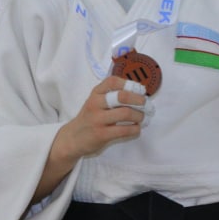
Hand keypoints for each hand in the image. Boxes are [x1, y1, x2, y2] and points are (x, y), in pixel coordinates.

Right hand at [33, 76, 145, 201]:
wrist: (72, 138)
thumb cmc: (89, 118)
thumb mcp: (95, 102)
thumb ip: (111, 95)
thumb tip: (139, 93)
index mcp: (95, 93)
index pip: (113, 81)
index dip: (130, 84)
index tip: (139, 90)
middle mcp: (95, 104)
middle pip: (122, 96)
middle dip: (139, 100)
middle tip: (146, 105)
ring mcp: (97, 119)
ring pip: (126, 113)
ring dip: (139, 116)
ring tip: (141, 118)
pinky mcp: (101, 134)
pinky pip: (125, 130)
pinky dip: (135, 129)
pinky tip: (135, 128)